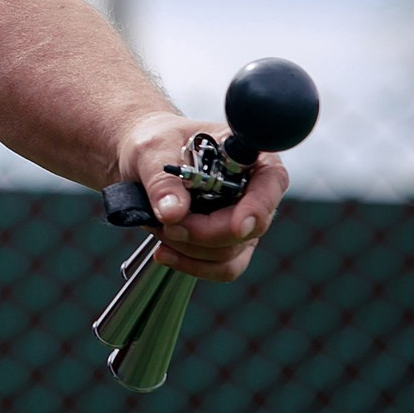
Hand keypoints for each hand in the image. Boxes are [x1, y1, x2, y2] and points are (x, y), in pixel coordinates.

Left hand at [114, 112, 289, 281]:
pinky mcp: (229, 243)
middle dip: (204, 233)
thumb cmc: (155, 145)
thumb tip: (173, 213)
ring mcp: (244, 220)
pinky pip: (223, 268)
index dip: (258, 207)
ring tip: (158, 227)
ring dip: (190, 248)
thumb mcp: (151, 151)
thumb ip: (161, 180)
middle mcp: (254, 190)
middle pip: (249, 228)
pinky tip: (164, 252)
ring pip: (231, 252)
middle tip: (167, 224)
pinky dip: (191, 264)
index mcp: (248, 155)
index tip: (239, 226)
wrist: (142, 163)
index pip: (270, 182)